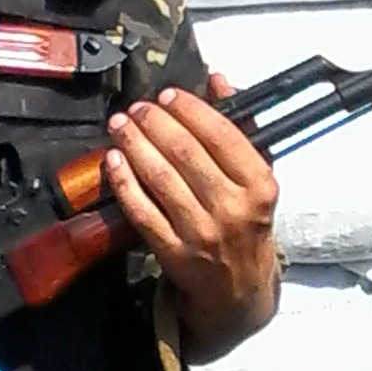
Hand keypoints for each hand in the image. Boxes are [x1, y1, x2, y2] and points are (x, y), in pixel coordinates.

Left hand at [104, 73, 280, 361]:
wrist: (239, 292)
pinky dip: (124, 182)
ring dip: (134, 145)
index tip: (167, 95)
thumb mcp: (255, 179)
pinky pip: (142, 211)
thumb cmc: (245, 226)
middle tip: (135, 108)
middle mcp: (233, 208)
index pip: (221, 135)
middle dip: (154, 123)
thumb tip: (217, 79)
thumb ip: (237, 127)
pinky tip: (112, 161)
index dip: (189, 109)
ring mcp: (201, 233)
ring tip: (120, 125)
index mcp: (259, 185)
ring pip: (160, 178)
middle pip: (185, 153)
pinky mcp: (174, 253)